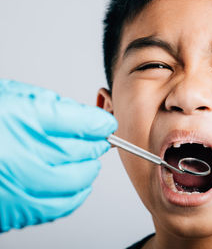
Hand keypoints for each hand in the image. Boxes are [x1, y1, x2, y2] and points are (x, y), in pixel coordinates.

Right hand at [0, 80, 116, 231]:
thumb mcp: (7, 98)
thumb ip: (45, 106)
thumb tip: (83, 117)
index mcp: (17, 118)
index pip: (78, 121)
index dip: (99, 123)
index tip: (104, 124)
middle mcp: (20, 153)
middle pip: (81, 151)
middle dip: (95, 145)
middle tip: (97, 141)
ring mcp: (17, 185)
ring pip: (76, 180)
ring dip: (88, 169)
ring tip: (86, 161)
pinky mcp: (13, 209)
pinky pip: (60, 206)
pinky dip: (75, 194)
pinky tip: (76, 184)